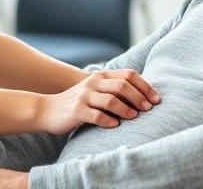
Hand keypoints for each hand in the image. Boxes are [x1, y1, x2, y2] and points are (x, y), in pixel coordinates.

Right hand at [38, 69, 160, 133]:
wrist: (47, 109)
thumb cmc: (78, 103)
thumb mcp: (95, 91)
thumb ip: (114, 90)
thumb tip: (144, 96)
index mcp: (101, 76)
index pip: (128, 75)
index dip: (144, 86)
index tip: (156, 99)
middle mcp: (93, 83)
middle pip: (122, 85)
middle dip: (139, 97)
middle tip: (148, 109)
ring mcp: (84, 96)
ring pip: (110, 100)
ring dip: (126, 109)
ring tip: (134, 117)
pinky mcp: (76, 111)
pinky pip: (96, 116)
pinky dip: (109, 121)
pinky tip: (115, 126)